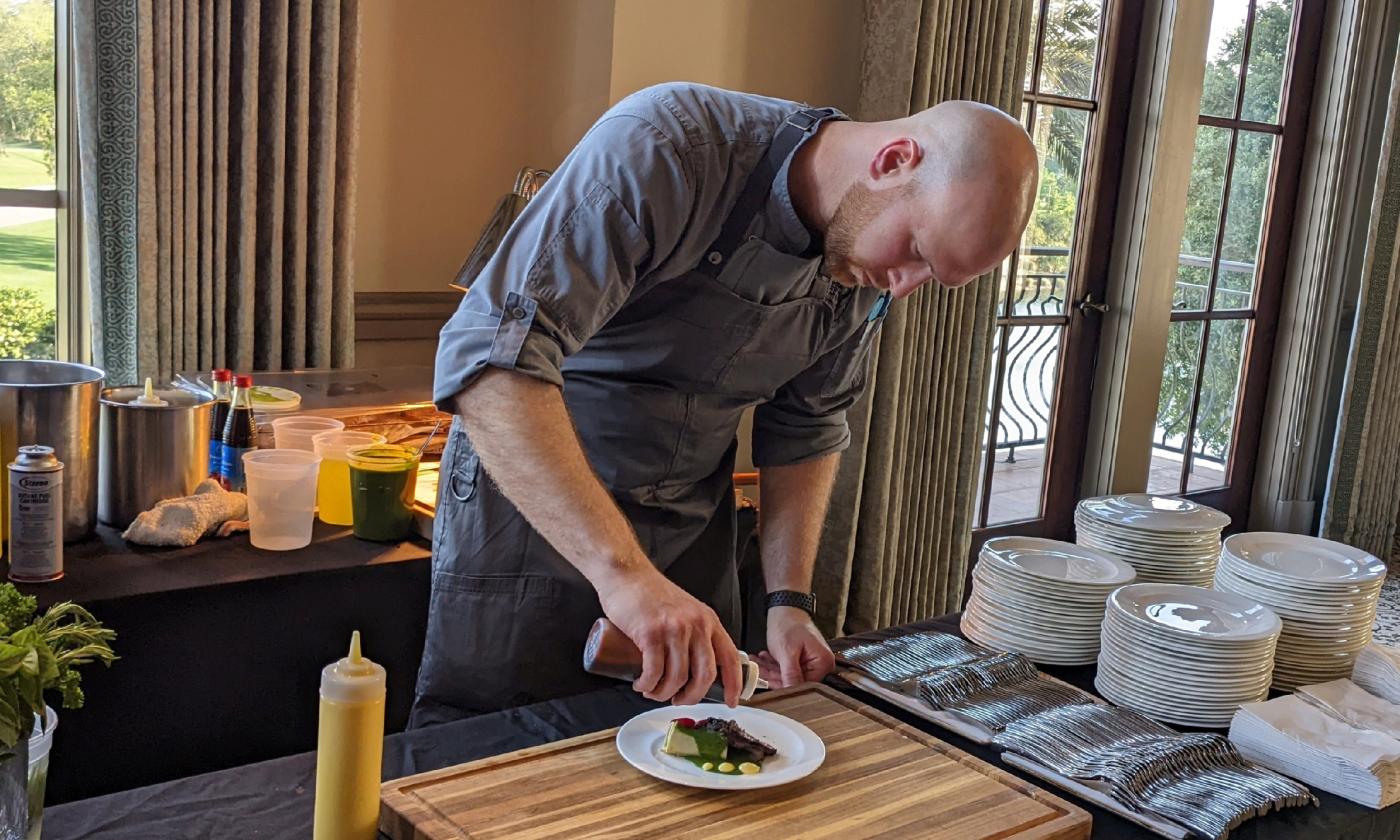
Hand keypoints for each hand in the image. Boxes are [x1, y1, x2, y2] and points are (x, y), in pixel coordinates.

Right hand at [597, 566, 742, 706]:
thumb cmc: (652, 595)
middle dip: (691, 697)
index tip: (730, 702)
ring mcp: (674, 629)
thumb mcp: (686, 611)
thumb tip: (697, 670)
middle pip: (704, 675)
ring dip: (663, 693)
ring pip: (676, 677)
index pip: (730, 658)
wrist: (627, 575)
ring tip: (652, 691)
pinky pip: (654, 671)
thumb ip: (695, 634)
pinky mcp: (650, 633)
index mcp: (708, 621)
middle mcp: (696, 625)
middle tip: (678, 701)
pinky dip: (647, 685)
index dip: (733, 685)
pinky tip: (642, 685)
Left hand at [756, 606, 835, 687]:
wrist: (785, 606)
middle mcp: (821, 663)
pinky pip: (788, 666)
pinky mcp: (802, 658)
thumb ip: (790, 675)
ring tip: (757, 662)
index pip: (804, 684)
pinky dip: (774, 663)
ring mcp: (811, 660)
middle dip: (774, 675)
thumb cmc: (789, 623)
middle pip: (795, 680)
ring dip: (771, 669)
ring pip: (788, 673)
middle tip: (757, 671)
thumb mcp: (787, 652)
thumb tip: (791, 692)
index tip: (768, 682)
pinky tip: (762, 659)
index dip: (784, 684)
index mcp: (823, 662)